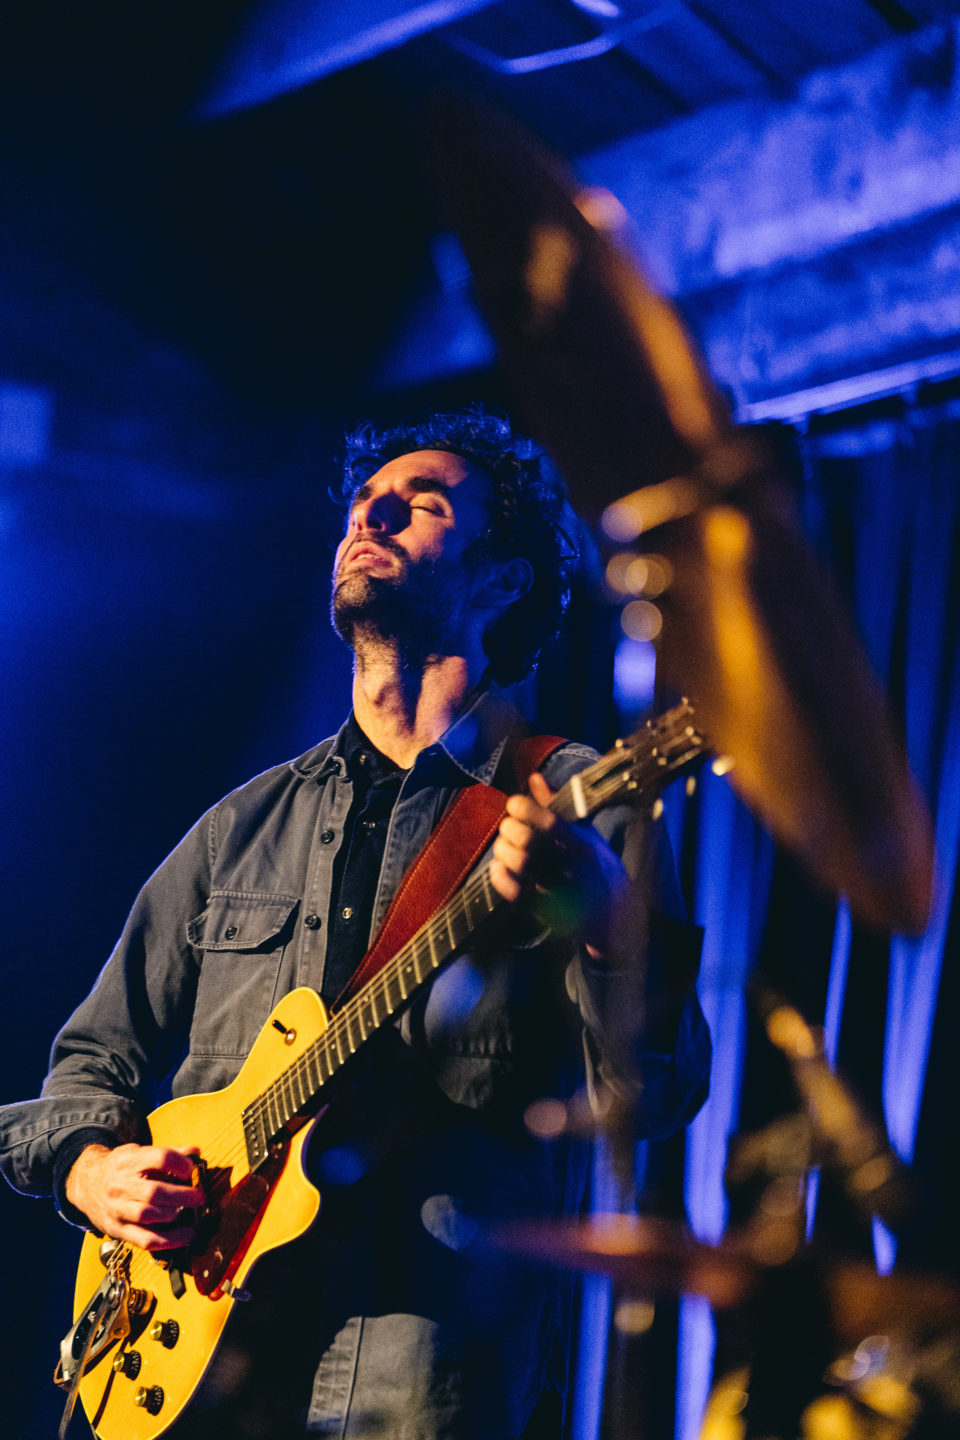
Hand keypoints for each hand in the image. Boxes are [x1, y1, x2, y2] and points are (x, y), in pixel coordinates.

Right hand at [65, 1143, 205, 1251]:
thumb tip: (196, 1153)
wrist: (85, 1182)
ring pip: (147, 1216)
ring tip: (191, 1213)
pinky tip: (185, 1236)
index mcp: (128, 1161)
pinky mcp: (117, 1230)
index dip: (180, 1164)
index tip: (191, 1170)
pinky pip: (144, 1240)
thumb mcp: (138, 1152)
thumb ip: (168, 1153)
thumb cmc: (119, 1167)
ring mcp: (117, 1209)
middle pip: (154, 1192)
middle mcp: (120, 1186)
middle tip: (199, 1197)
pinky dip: (168, 1241)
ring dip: (174, 1215)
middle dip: (182, 1195)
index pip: (159, 1158)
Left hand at [489, 772, 627, 950]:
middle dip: (510, 829)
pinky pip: (516, 894)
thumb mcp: (585, 833)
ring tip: (503, 845)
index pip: (550, 821)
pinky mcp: (548, 912)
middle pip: (530, 843)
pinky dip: (500, 878)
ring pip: (521, 866)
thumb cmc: (598, 865)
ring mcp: (561, 892)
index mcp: (585, 845)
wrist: (617, 914)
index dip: (524, 808)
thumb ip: (557, 807)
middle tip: (508, 825)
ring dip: (503, 851)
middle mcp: (575, 868)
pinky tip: (498, 867)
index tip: (514, 804)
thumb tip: (533, 778)